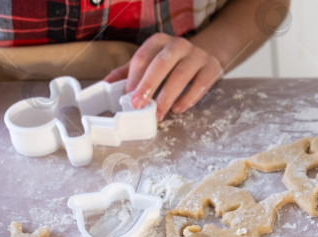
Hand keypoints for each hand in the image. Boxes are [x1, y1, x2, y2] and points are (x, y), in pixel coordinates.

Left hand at [104, 33, 222, 120]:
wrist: (205, 55)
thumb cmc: (172, 63)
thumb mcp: (150, 62)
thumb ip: (129, 72)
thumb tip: (105, 85)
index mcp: (159, 41)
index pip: (143, 57)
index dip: (135, 77)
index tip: (127, 96)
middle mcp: (178, 45)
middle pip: (162, 63)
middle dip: (149, 85)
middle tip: (138, 104)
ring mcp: (197, 55)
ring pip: (182, 75)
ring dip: (168, 97)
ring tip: (159, 114)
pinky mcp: (212, 67)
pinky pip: (200, 84)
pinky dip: (189, 98)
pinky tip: (178, 109)